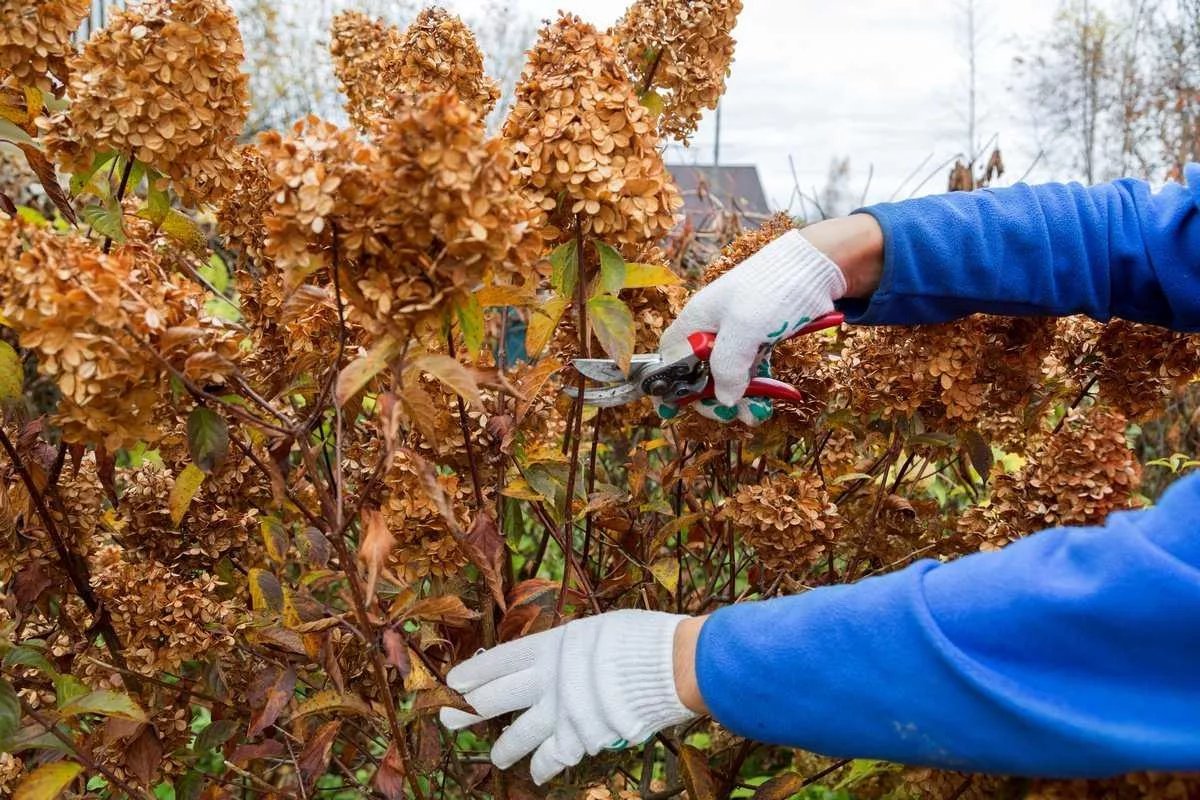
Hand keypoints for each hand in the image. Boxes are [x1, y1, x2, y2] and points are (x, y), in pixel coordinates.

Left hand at [439, 610, 701, 784]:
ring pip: (518, 735)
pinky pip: (553, 757)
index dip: (475, 673)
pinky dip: (544, 767)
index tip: (454, 682)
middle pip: (497, 698)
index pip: (500, 661)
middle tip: (451, 719)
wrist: (671, 664)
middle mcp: (548, 680)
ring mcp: (562, 712)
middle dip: (470, 711)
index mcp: (550, 646)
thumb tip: (556, 658)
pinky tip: (538, 774)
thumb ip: (568, 649)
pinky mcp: (582, 738)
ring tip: (498, 757)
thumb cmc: (638, 638)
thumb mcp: (595, 630)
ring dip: (505, 748)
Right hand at [658, 217, 882, 424]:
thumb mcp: (744, 329)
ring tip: (754, 415)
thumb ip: (727, 366)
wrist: (815, 268)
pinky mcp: (759, 340)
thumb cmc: (772, 291)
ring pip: (727, 375)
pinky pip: (749, 370)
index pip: (670, 356)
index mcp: (696, 321)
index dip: (667, 382)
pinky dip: (756, 388)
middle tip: (729, 414)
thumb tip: (725, 400)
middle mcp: (711, 329)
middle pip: (698, 372)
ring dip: (738, 398)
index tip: (673, 408)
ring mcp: (736, 335)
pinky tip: (766, 403)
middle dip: (711, 397)